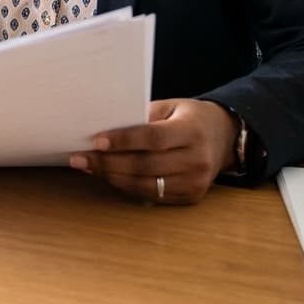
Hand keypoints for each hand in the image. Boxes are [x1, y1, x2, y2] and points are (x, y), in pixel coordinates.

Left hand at [69, 98, 238, 204]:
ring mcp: (196, 182)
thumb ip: (142, 116)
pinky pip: (153, 195)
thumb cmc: (188, 117)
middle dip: (108, 162)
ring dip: (112, 177)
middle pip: (146, 165)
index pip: (153, 138)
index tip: (96, 140)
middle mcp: (197, 160)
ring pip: (146, 185)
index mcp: (191, 131)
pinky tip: (107, 176)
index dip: (123, 140)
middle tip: (79, 157)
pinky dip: (127, 186)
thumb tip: (104, 127)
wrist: (224, 137)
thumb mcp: (169, 106)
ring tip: (86, 167)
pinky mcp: (191, 197)